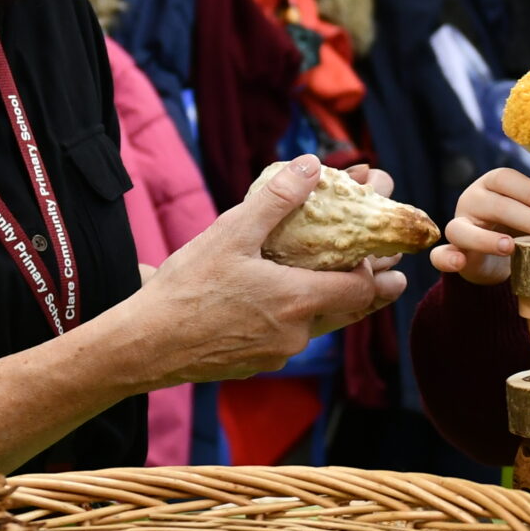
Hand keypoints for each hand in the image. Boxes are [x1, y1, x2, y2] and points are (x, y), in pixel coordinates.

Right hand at [132, 155, 406, 381]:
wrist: (144, 346)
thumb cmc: (186, 289)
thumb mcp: (231, 233)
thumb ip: (276, 199)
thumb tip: (311, 165)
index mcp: (298, 302)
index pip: (362, 290)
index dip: (376, 272)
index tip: (382, 256)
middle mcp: (296, 335)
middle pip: (347, 312)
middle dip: (367, 288)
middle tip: (385, 271)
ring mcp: (276, 355)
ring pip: (317, 326)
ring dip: (328, 302)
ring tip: (330, 279)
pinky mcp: (255, 364)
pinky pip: (288, 338)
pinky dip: (295, 318)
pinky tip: (278, 301)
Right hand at [429, 167, 529, 284]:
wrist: (495, 260)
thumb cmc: (521, 229)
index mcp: (494, 185)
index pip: (507, 179)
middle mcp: (472, 200)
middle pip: (495, 204)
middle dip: (529, 218)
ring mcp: (458, 226)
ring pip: (463, 228)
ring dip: (486, 238)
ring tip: (512, 247)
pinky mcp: (451, 252)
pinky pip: (440, 254)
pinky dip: (446, 257)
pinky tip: (460, 262)